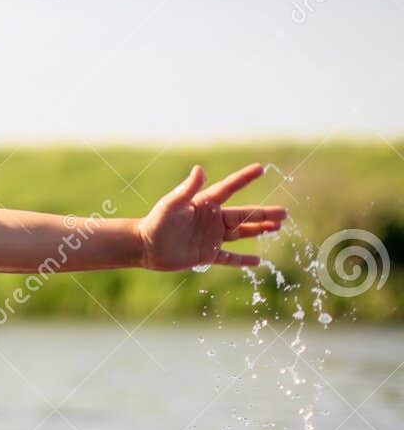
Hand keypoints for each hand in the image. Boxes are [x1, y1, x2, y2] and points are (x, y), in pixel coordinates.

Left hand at [136, 163, 286, 270]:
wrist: (144, 247)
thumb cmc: (155, 222)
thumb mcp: (171, 204)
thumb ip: (187, 189)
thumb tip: (199, 169)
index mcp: (205, 204)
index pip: (229, 188)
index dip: (244, 179)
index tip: (261, 168)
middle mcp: (212, 220)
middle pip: (244, 215)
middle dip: (264, 214)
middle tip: (285, 212)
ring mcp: (211, 238)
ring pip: (241, 234)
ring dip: (259, 231)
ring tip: (278, 228)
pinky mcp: (206, 255)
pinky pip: (229, 258)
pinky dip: (243, 260)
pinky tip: (258, 261)